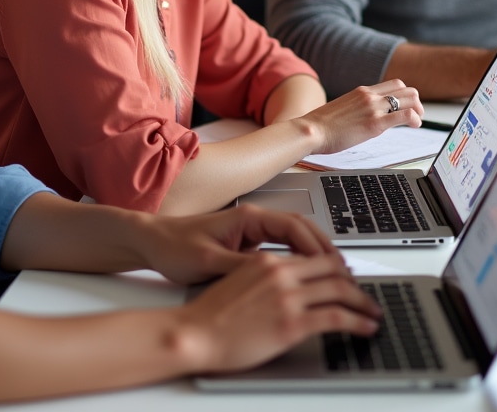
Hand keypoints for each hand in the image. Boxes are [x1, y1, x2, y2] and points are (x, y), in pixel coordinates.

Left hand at [136, 204, 336, 284]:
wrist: (152, 242)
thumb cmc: (175, 248)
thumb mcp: (208, 263)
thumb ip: (242, 267)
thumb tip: (273, 275)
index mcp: (247, 217)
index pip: (293, 226)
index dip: (317, 246)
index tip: (333, 265)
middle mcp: (253, 220)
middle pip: (300, 229)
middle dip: (324, 249)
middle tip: (344, 273)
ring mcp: (251, 231)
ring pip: (293, 239)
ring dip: (314, 254)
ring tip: (335, 276)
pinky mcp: (247, 244)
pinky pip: (282, 248)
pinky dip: (299, 259)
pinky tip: (307, 277)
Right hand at [175, 251, 379, 373]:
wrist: (194, 332)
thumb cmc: (209, 313)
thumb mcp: (236, 280)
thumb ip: (263, 276)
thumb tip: (284, 284)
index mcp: (267, 261)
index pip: (312, 256)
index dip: (335, 266)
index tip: (346, 277)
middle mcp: (281, 272)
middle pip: (332, 268)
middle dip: (355, 282)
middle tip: (365, 294)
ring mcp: (288, 296)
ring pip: (340, 290)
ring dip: (363, 302)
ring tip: (373, 312)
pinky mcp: (292, 323)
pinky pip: (336, 317)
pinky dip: (358, 321)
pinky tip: (366, 327)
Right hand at [295, 79, 423, 153]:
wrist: (311, 130)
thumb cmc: (322, 125)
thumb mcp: (343, 108)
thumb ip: (357, 107)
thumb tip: (364, 116)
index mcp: (362, 91)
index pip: (394, 84)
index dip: (405, 95)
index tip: (407, 107)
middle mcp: (370, 95)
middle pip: (406, 89)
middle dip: (415, 102)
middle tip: (416, 115)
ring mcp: (373, 108)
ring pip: (409, 99)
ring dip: (418, 110)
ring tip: (417, 121)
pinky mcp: (375, 123)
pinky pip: (404, 115)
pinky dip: (415, 119)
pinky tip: (415, 126)